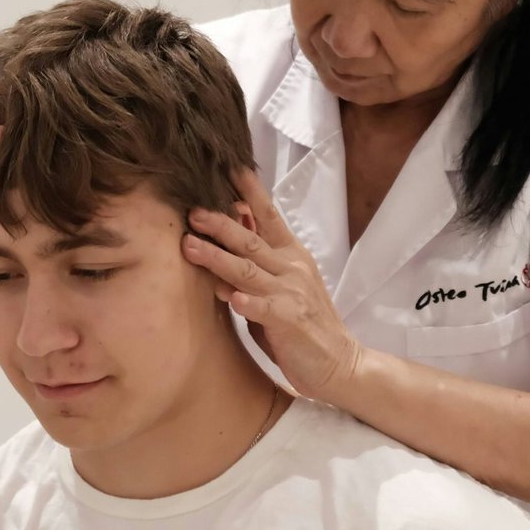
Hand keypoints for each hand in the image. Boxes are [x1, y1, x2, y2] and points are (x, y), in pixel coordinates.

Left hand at [183, 168, 363, 403]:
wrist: (339, 362)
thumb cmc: (302, 324)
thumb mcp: (279, 288)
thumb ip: (253, 268)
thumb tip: (221, 246)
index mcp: (291, 255)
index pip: (269, 216)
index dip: (250, 192)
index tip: (230, 168)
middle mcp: (292, 268)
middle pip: (251, 240)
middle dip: (219, 224)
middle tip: (192, 211)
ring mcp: (291, 293)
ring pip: (248, 269)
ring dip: (217, 257)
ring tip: (190, 246)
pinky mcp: (290, 321)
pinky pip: (264, 309)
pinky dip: (247, 302)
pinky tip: (230, 298)